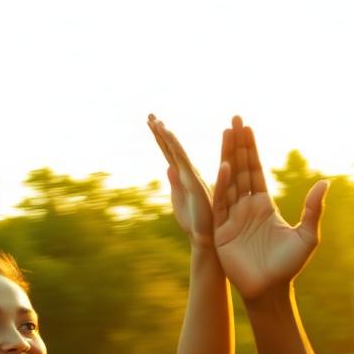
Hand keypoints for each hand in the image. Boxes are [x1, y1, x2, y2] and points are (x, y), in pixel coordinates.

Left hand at [148, 114, 213, 243]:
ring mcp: (190, 175)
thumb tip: (168, 167)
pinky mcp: (192, 181)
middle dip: (160, 131)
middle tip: (149, 115)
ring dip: (165, 134)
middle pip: (170, 148)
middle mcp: (187, 173)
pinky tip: (167, 132)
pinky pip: (181, 159)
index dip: (160, 139)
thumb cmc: (193, 223)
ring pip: (175, 150)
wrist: (204, 238)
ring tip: (155, 120)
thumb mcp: (178, 201)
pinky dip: (174, 145)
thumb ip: (174, 183)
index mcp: (182, 177)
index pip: (169, 153)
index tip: (152, 123)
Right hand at [211, 115, 328, 299]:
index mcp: (264, 206)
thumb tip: (325, 182)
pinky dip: (223, 185)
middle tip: (234, 119)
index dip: (252, 149)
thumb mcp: (307, 236)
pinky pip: (221, 203)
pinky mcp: (222, 231)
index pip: (256, 171)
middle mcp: (245, 208)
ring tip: (226, 133)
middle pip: (241, 169)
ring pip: (229, 181)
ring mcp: (232, 218)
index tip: (247, 127)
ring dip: (228, 157)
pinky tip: (226, 166)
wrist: (271, 291)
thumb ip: (314, 209)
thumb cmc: (289, 267)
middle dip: (237, 145)